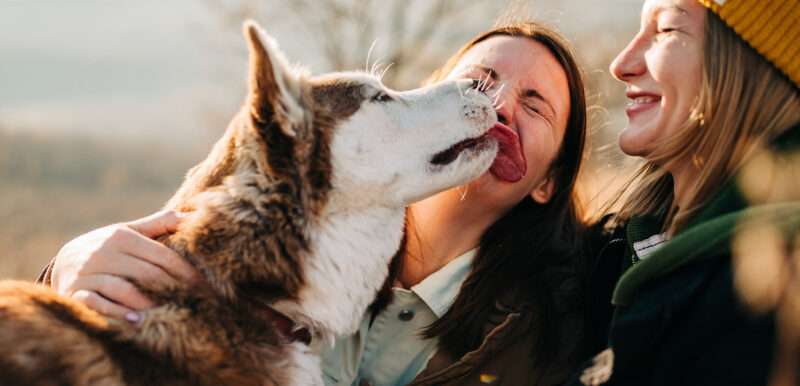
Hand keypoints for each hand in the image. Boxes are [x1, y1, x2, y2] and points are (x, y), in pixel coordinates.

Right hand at [51, 210, 200, 319]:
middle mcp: (104, 253)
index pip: (164, 256)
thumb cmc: (108, 247)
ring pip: (124, 289)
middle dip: (175, 290)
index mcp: (122, 236)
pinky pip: (98, 304)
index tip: (206, 286)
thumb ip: (159, 223)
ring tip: (171, 313)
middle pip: (149, 274)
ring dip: (149, 303)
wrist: (63, 262)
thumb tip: (193, 216)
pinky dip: (117, 312)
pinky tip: (136, 320)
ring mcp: (87, 274)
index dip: (188, 273)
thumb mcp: (129, 231)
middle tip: (196, 304)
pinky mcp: (75, 293)